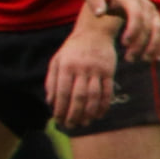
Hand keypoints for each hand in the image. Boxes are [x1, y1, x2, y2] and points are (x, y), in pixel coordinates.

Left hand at [46, 13, 117, 128]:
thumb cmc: (72, 49)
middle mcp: (81, 69)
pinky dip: (104, 105)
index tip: (58, 120)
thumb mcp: (57, 60)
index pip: (62, 92)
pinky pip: (107, 91)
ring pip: (93, 96)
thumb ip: (52, 81)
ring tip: (84, 123)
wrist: (94, 32)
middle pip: (78, 97)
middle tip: (71, 126)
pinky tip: (99, 115)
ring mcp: (96, 70)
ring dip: (89, 112)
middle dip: (74, 114)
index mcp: (65, 66)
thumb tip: (50, 102)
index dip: (60, 108)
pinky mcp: (109, 71)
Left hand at [82, 0, 159, 62]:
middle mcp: (146, 5)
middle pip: (147, 26)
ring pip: (158, 31)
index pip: (136, 13)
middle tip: (128, 58)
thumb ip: (94, 0)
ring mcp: (153, 13)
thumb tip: (99, 13)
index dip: (133, 29)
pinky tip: (156, 58)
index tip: (123, 43)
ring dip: (152, 47)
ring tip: (142, 60)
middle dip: (140, 43)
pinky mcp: (157, 20)